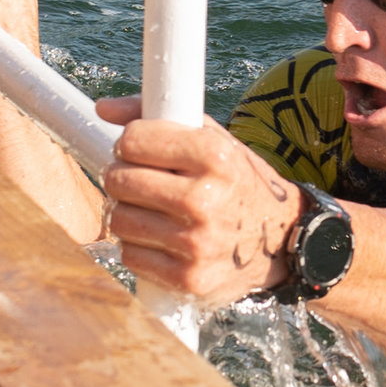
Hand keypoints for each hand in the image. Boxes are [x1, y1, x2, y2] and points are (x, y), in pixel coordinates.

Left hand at [101, 117, 307, 308]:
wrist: (281, 240)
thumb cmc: (238, 184)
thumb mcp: (215, 141)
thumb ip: (161, 116)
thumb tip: (103, 108)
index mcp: (214, 156)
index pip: (134, 140)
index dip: (130, 144)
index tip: (140, 152)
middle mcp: (204, 199)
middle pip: (120, 179)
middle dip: (124, 178)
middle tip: (141, 182)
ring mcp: (196, 242)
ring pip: (119, 218)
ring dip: (128, 213)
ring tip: (152, 211)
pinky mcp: (188, 278)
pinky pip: (130, 255)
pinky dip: (138, 247)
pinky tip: (160, 239)